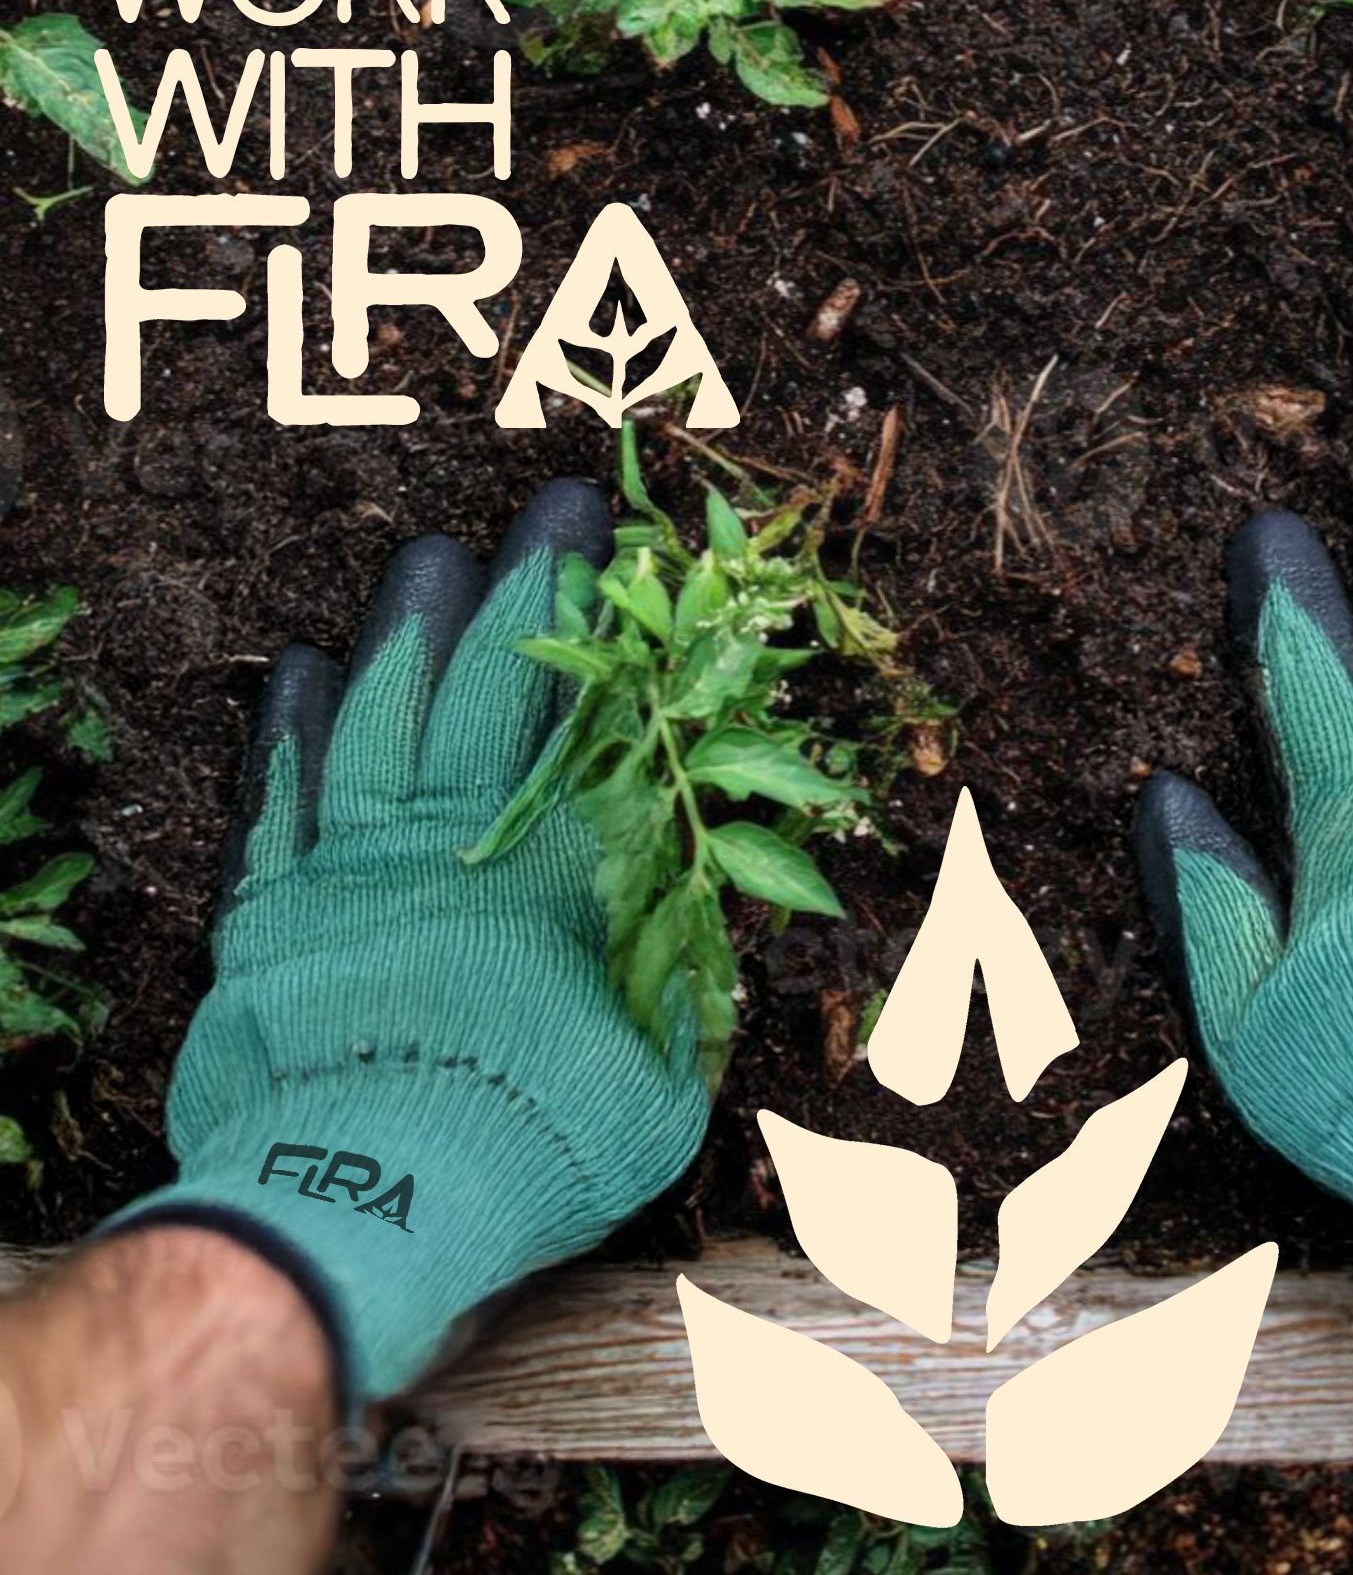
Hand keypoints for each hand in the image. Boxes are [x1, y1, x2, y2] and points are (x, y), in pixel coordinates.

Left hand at [102, 482, 710, 1410]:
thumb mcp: (663, 1072)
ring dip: (412, 625)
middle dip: (533, 583)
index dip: (623, 628)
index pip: (607, 710)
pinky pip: (285, 786)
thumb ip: (686, 980)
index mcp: (575, 862)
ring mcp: (362, 857)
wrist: (380, 1199)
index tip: (639, 555)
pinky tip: (304, 671)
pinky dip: (295, 724)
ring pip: (388, 707)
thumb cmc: (545, 1140)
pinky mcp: (277, 902)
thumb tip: (717, 922)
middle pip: (500, 677)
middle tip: (557, 509)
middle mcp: (469, 835)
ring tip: (432, 556)